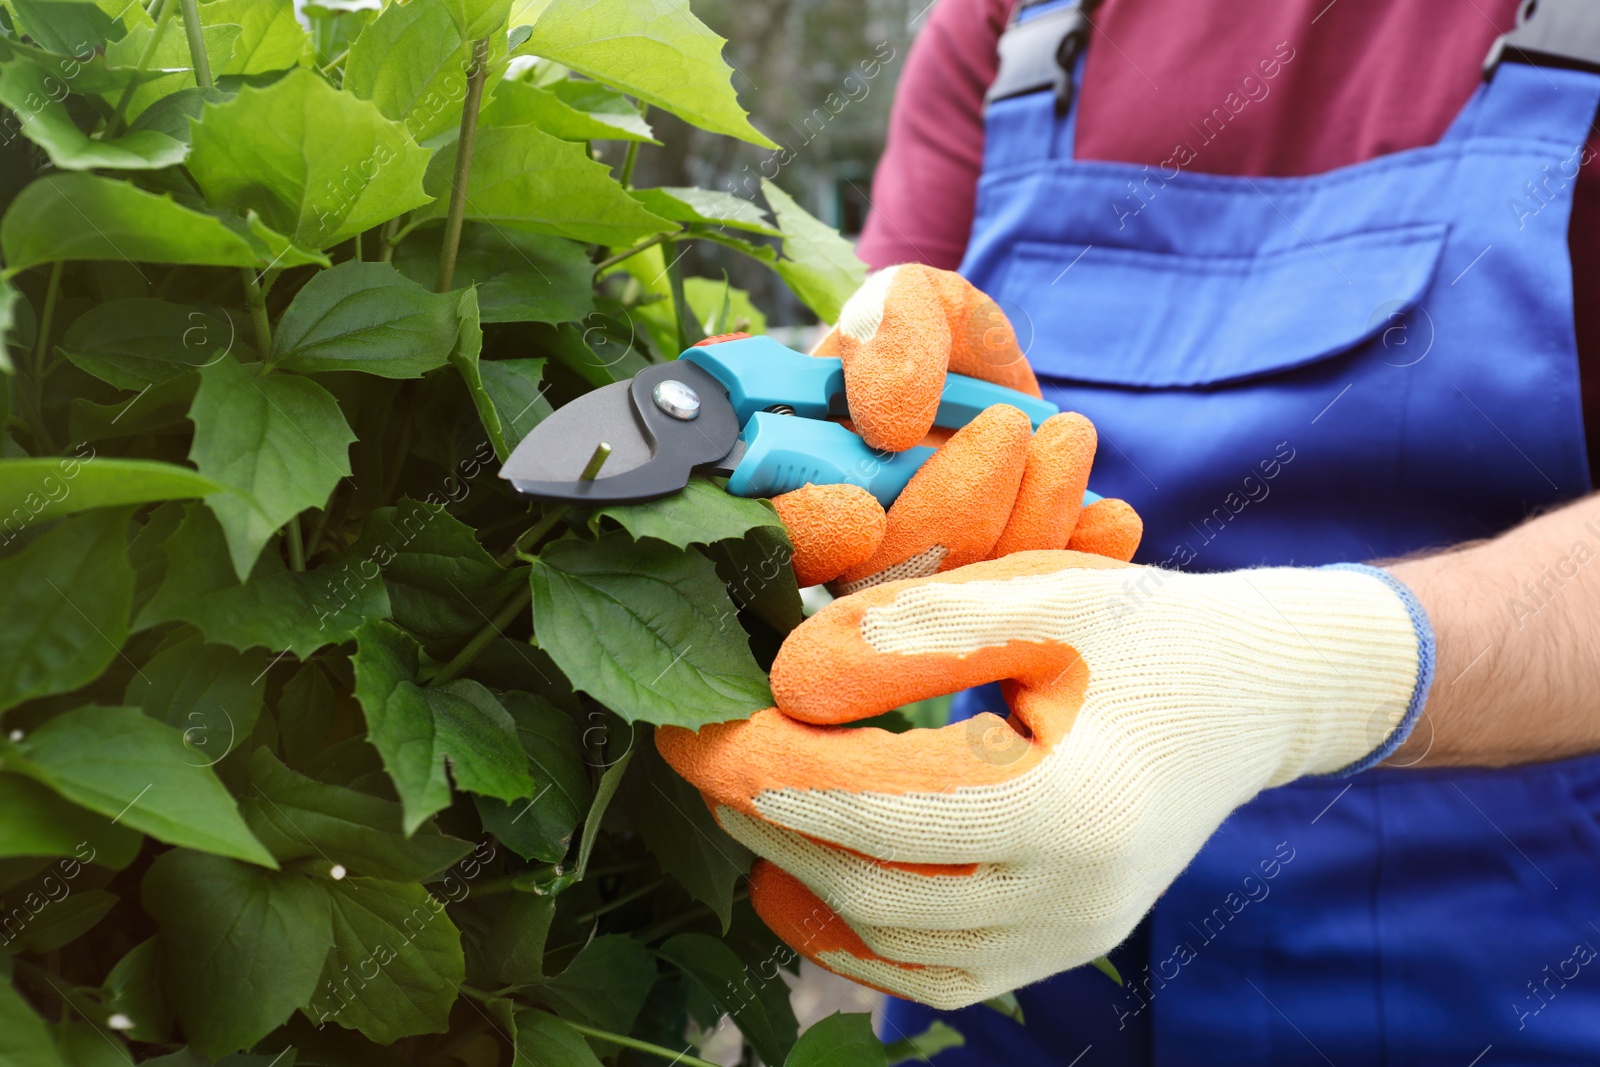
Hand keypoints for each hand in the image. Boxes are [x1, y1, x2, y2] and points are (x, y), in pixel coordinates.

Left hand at [658, 552, 1432, 1006]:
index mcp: (1071, 805)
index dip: (763, 769)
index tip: (690, 726)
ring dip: (797, 876)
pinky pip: (934, 972)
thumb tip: (786, 681)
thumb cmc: (1150, 630)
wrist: (1254, 693)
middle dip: (764, 820)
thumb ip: (909, 631)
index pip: (872, 805)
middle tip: (699, 754)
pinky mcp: (1062, 950)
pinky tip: (805, 880)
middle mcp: (1074, 900)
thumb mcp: (1037, 595)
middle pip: (869, 882)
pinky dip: (855, 935)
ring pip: (891, 938)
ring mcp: (1071, 941)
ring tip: (738, 806)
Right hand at [757, 263, 1141, 588]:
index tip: (863, 509)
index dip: (812, 535)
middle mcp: (847, 553)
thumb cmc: (932, 337)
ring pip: (966, 597)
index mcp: (796, 477)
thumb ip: (893, 331)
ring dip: (1028, 518)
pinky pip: (1035, 609)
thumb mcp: (914, 300)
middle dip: (956, 508)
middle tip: (1007, 425)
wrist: (994, 376)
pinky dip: (1078, 560)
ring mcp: (920, 590)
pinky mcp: (992, 605)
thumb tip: (888, 415)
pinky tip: (1108, 516)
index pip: (777, 532)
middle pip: (886, 579)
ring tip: (1068, 436)